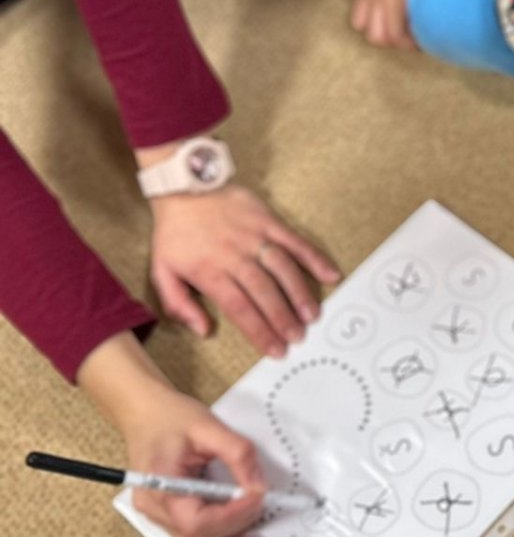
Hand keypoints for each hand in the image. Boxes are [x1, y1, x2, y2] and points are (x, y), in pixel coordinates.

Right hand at [77, 333, 266, 536]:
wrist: (144, 411)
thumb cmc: (170, 416)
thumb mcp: (209, 427)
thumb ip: (238, 455)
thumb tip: (258, 486)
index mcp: (159, 487)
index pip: (198, 521)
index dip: (233, 515)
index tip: (259, 496)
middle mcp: (154, 508)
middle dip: (235, 527)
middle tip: (262, 507)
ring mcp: (156, 514)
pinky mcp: (165, 512)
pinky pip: (191, 536)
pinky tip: (237, 535)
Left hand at [150, 186, 339, 359]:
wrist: (184, 186)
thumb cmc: (175, 232)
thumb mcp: (161, 271)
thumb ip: (178, 304)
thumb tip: (203, 330)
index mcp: (210, 271)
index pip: (239, 307)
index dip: (260, 331)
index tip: (276, 350)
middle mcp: (235, 255)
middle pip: (264, 292)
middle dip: (283, 318)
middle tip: (298, 338)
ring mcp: (255, 237)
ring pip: (282, 269)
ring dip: (299, 293)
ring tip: (312, 315)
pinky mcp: (268, 221)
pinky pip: (295, 241)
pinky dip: (314, 258)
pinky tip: (330, 274)